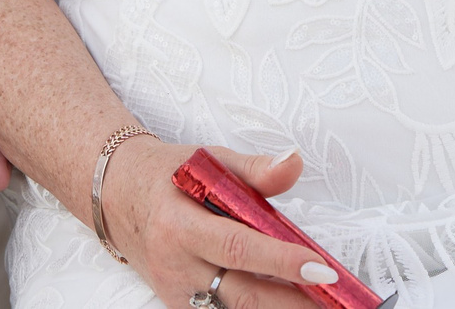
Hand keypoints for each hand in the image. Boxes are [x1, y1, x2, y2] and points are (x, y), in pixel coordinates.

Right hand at [104, 138, 347, 308]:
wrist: (118, 198)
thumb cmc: (168, 176)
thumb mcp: (208, 160)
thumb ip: (254, 169)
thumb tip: (294, 162)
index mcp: (180, 224)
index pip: (239, 247)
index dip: (283, 261)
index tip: (323, 269)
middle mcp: (176, 266)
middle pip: (243, 295)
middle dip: (294, 303)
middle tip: (337, 302)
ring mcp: (177, 293)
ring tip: (322, 305)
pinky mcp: (180, 307)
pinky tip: (285, 302)